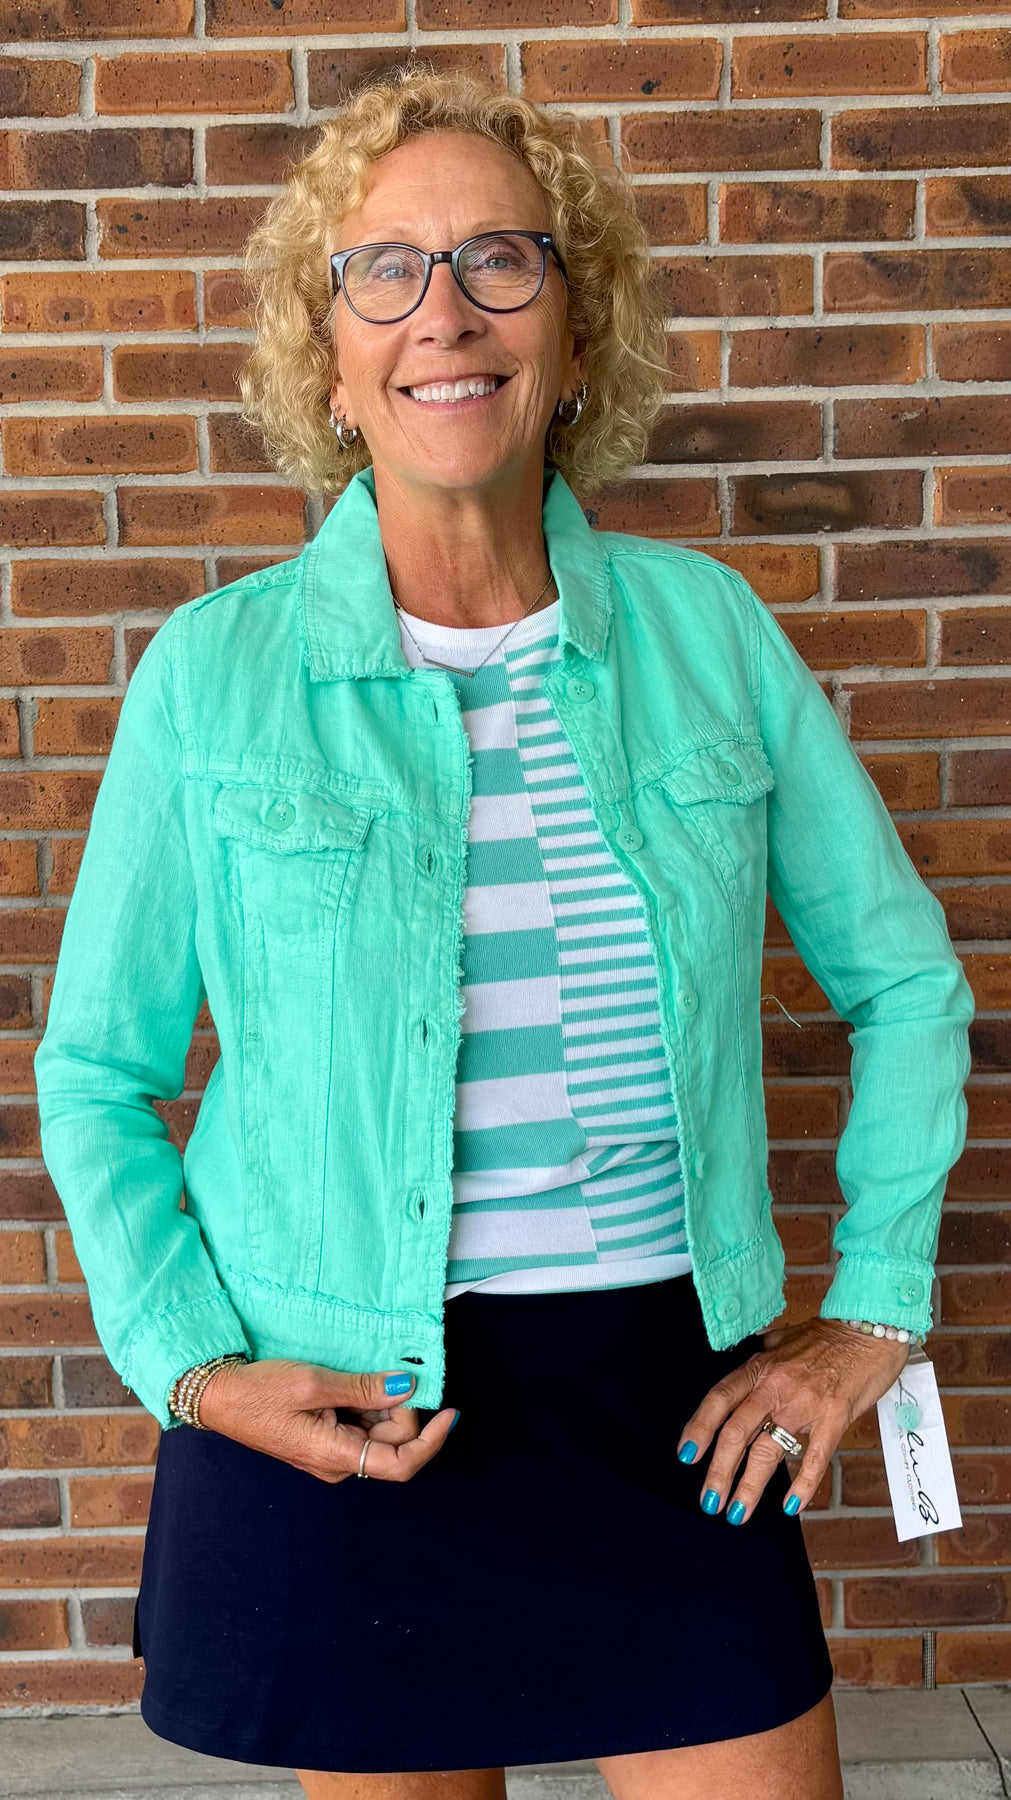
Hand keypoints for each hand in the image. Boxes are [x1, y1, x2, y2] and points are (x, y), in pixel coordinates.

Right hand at [195, 1357, 457, 1484]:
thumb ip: (364, 1388)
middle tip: (380, 1371)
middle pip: (393, 1442)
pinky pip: (361, 1426)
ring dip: (382, 1403)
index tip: (449, 1411)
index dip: (432, 1441)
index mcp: (336, 1456)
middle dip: (399, 1408)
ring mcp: (331, 1454)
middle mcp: (338, 1463)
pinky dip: (367, 1403)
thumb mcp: (314, 1382)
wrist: (219, 1396)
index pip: (401, 1464)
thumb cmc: (259, 1391)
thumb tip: (406, 1388)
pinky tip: (354, 1382)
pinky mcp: (325, 1440)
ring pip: (379, 1432)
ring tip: (358, 1374)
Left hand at [675, 1316, 910, 1523]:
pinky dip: (802, 1485)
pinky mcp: (833, 1417)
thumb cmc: (829, 1335)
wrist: (870, 1329)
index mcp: (760, 1368)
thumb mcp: (785, 1338)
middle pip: (737, 1432)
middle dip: (719, 1471)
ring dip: (749, 1486)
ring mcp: (804, 1404)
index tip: (685, 1455)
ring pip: (768, 1450)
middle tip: (708, 1501)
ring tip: (737, 1514)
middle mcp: (775, 1386)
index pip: (719, 1399)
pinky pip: (814, 1457)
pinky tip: (790, 1507)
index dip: (699, 1427)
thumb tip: (748, 1355)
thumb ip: (764, 1352)